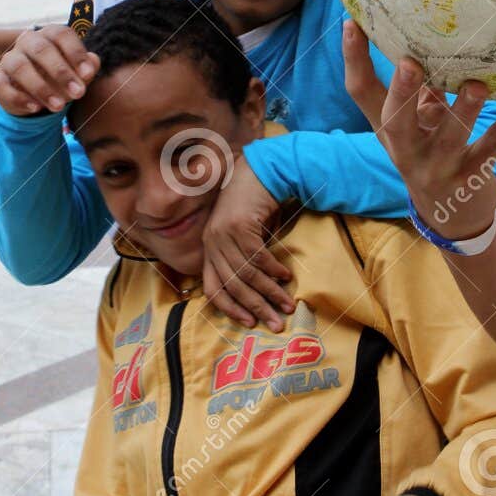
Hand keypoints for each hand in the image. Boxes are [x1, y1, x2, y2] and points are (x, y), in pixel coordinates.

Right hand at [0, 26, 99, 115]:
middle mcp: (28, 42)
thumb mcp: (77, 75)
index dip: (76, 53)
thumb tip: (93, 62)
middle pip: (41, 49)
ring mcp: (9, 58)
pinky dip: (18, 98)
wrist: (35, 98)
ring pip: (20, 67)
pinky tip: (35, 108)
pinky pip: (1, 85)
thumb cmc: (61, 79)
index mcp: (50, 35)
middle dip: (61, 73)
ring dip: (41, 88)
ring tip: (59, 106)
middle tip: (78, 93)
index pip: (62, 35)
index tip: (88, 74)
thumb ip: (87, 68)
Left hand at [200, 159, 295, 331]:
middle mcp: (212, 244)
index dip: (230, 308)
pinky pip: (258, 256)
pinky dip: (273, 270)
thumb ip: (241, 259)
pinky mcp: (240, 225)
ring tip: (286, 304)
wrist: (256, 172)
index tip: (249, 322)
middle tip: (276, 324)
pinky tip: (286, 276)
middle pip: (233, 285)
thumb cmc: (251, 206)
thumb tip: (255, 290)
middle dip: (256, 307)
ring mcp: (223, 234)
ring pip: (247, 274)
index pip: (213, 288)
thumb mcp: (240, 235)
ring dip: (270, 292)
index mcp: (208, 249)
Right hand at [341, 20, 495, 239]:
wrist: (451, 215)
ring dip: (465, 109)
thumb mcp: (416, 123)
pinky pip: (492, 148)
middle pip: (395, 120)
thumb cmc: (431, 151)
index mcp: (388, 127)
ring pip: (450, 138)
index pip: (360, 92)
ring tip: (478, 85)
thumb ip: (419, 88)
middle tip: (410, 63)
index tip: (351, 23)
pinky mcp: (469, 178)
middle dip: (402, 91)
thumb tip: (426, 34)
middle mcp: (406, 148)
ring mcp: (437, 167)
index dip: (353, 59)